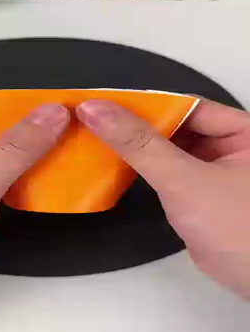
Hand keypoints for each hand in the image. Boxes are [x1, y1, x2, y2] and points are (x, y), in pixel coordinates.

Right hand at [77, 98, 249, 299]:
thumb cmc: (237, 229)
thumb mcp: (184, 179)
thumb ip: (140, 145)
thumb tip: (98, 111)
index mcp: (242, 130)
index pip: (185, 105)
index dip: (145, 103)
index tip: (106, 102)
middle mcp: (229, 143)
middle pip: (174, 123)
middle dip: (136, 124)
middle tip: (96, 120)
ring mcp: (212, 166)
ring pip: (167, 145)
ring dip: (136, 145)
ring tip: (99, 136)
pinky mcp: (197, 188)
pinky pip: (166, 167)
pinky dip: (143, 165)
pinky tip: (116, 161)